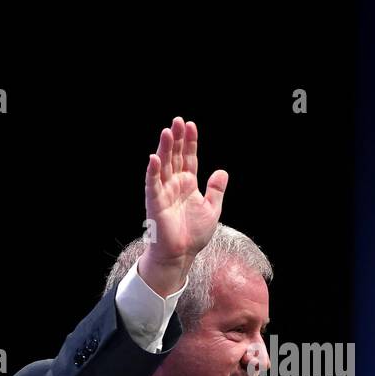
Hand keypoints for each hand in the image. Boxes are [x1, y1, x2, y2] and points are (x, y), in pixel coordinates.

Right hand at [141, 117, 228, 295]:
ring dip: (165, 149)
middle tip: (177, 121)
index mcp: (188, 184)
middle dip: (177, 139)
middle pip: (175, 156)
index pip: (189, 158)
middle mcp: (175, 184)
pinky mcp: (155, 202)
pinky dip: (153, 171)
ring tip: (167, 132)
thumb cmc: (193, 234)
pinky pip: (153, 184)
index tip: (191, 125)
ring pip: (164, 166)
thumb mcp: (211, 209)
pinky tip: (154, 157)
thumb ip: (216, 190)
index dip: (190, 142)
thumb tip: (222, 171)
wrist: (181, 254)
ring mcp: (164, 192)